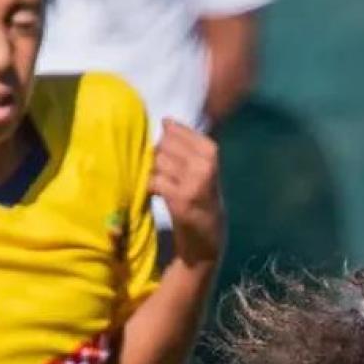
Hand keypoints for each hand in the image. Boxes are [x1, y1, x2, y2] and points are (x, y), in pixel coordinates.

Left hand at [153, 120, 225, 266]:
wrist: (207, 241)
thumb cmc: (202, 201)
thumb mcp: (204, 169)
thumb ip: (188, 145)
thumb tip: (165, 121)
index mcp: (211, 152)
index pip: (175, 130)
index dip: (167, 142)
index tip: (174, 159)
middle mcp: (205, 166)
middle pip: (163, 144)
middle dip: (159, 157)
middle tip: (169, 176)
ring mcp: (193, 184)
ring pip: (157, 161)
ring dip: (155, 173)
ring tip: (166, 186)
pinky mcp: (180, 201)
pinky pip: (153, 181)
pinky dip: (151, 188)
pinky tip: (160, 196)